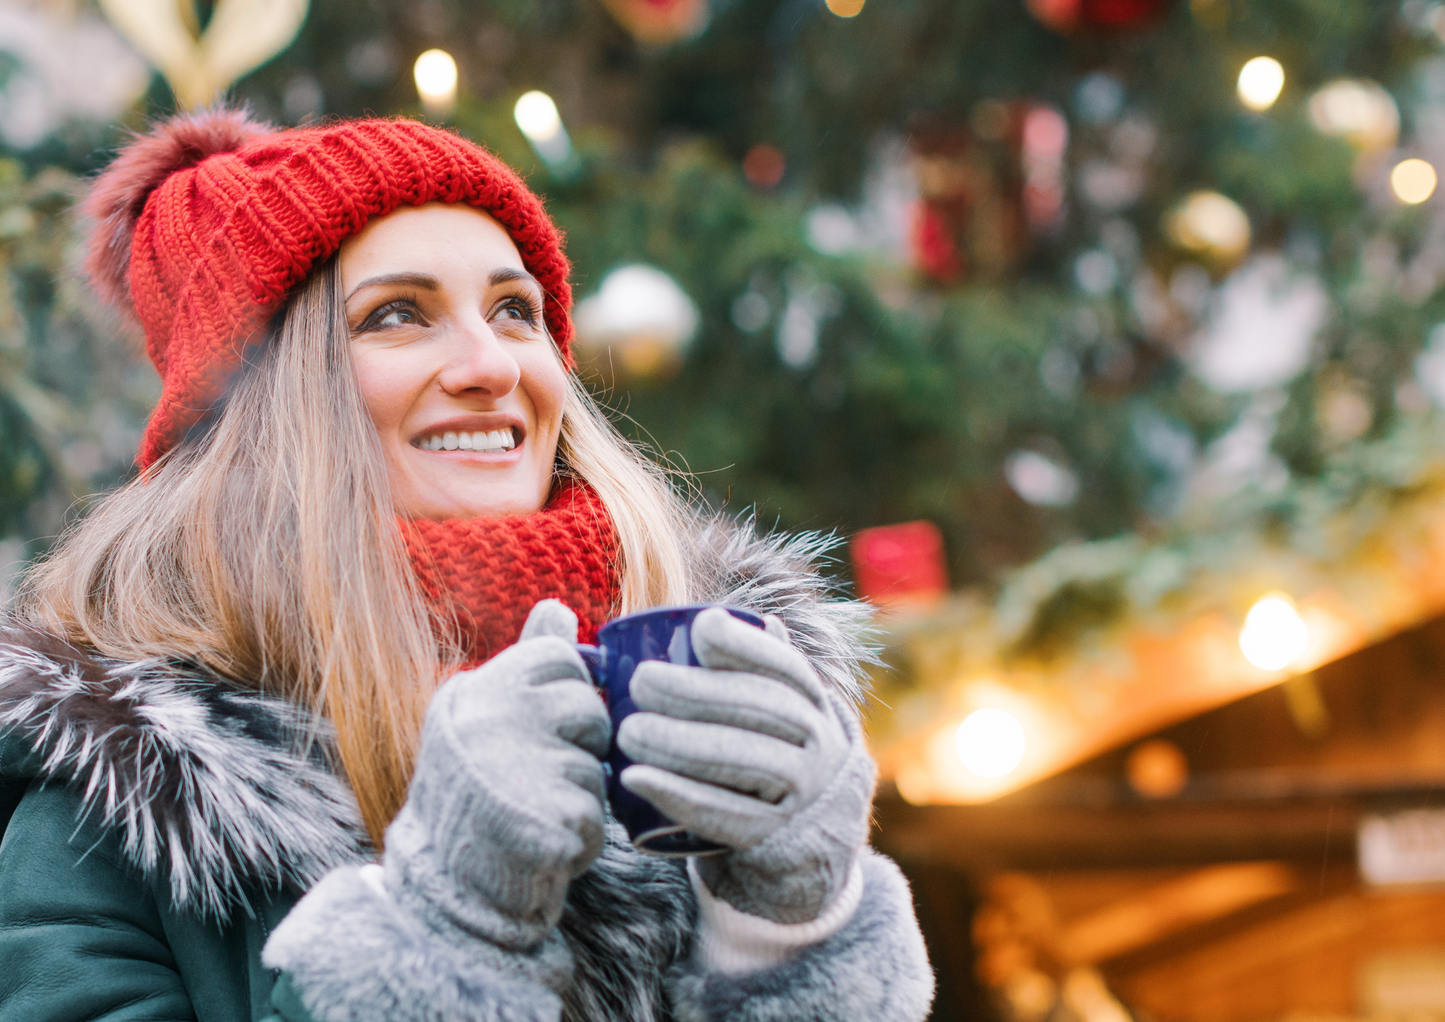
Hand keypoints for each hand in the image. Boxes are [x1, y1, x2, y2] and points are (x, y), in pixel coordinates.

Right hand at [383, 599, 610, 950]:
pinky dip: (582, 837)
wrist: (444, 886)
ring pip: (597, 764)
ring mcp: (521, 769)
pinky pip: (598, 815)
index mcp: (477, 690)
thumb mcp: (486, 716)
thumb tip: (558, 606)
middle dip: (580, 745)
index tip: (541, 726)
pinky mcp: (551, 819)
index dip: (567, 693)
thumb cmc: (474, 792)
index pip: (560, 657)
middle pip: (589, 708)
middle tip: (536, 775)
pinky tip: (544, 844)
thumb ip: (526, 661)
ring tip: (534, 810)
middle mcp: (493, 720)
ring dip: (581, 794)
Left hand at [616, 607, 874, 923]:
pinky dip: (678, 795)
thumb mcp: (778, 715)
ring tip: (628, 731)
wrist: (808, 845)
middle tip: (640, 682)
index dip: (746, 644)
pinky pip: (726, 815)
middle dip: (696, 691)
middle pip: (759, 709)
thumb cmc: (772, 758)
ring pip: (744, 759)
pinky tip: (636, 779)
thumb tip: (708, 618)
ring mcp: (803, 793)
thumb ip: (751, 671)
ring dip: (680, 743)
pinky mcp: (775, 838)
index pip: (785, 666)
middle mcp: (817, 743)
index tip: (700, 631)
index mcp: (812, 703)